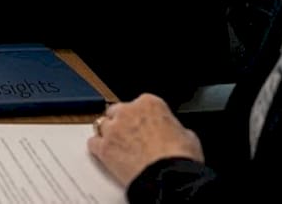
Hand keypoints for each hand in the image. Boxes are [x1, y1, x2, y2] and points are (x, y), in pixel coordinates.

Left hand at [88, 94, 204, 186]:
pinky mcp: (103, 148)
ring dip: (109, 133)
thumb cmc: (180, 157)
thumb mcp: (188, 136)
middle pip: (117, 111)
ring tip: (119, 146)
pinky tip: (106, 154)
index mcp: (150, 103)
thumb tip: (175, 132)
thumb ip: (174, 127)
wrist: (169, 177)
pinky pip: (93, 143)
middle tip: (131, 136)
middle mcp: (127, 111)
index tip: (145, 124)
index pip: (141, 103)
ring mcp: (112, 129)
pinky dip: (98, 148)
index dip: (142, 116)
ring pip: (102, 124)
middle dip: (122, 122)